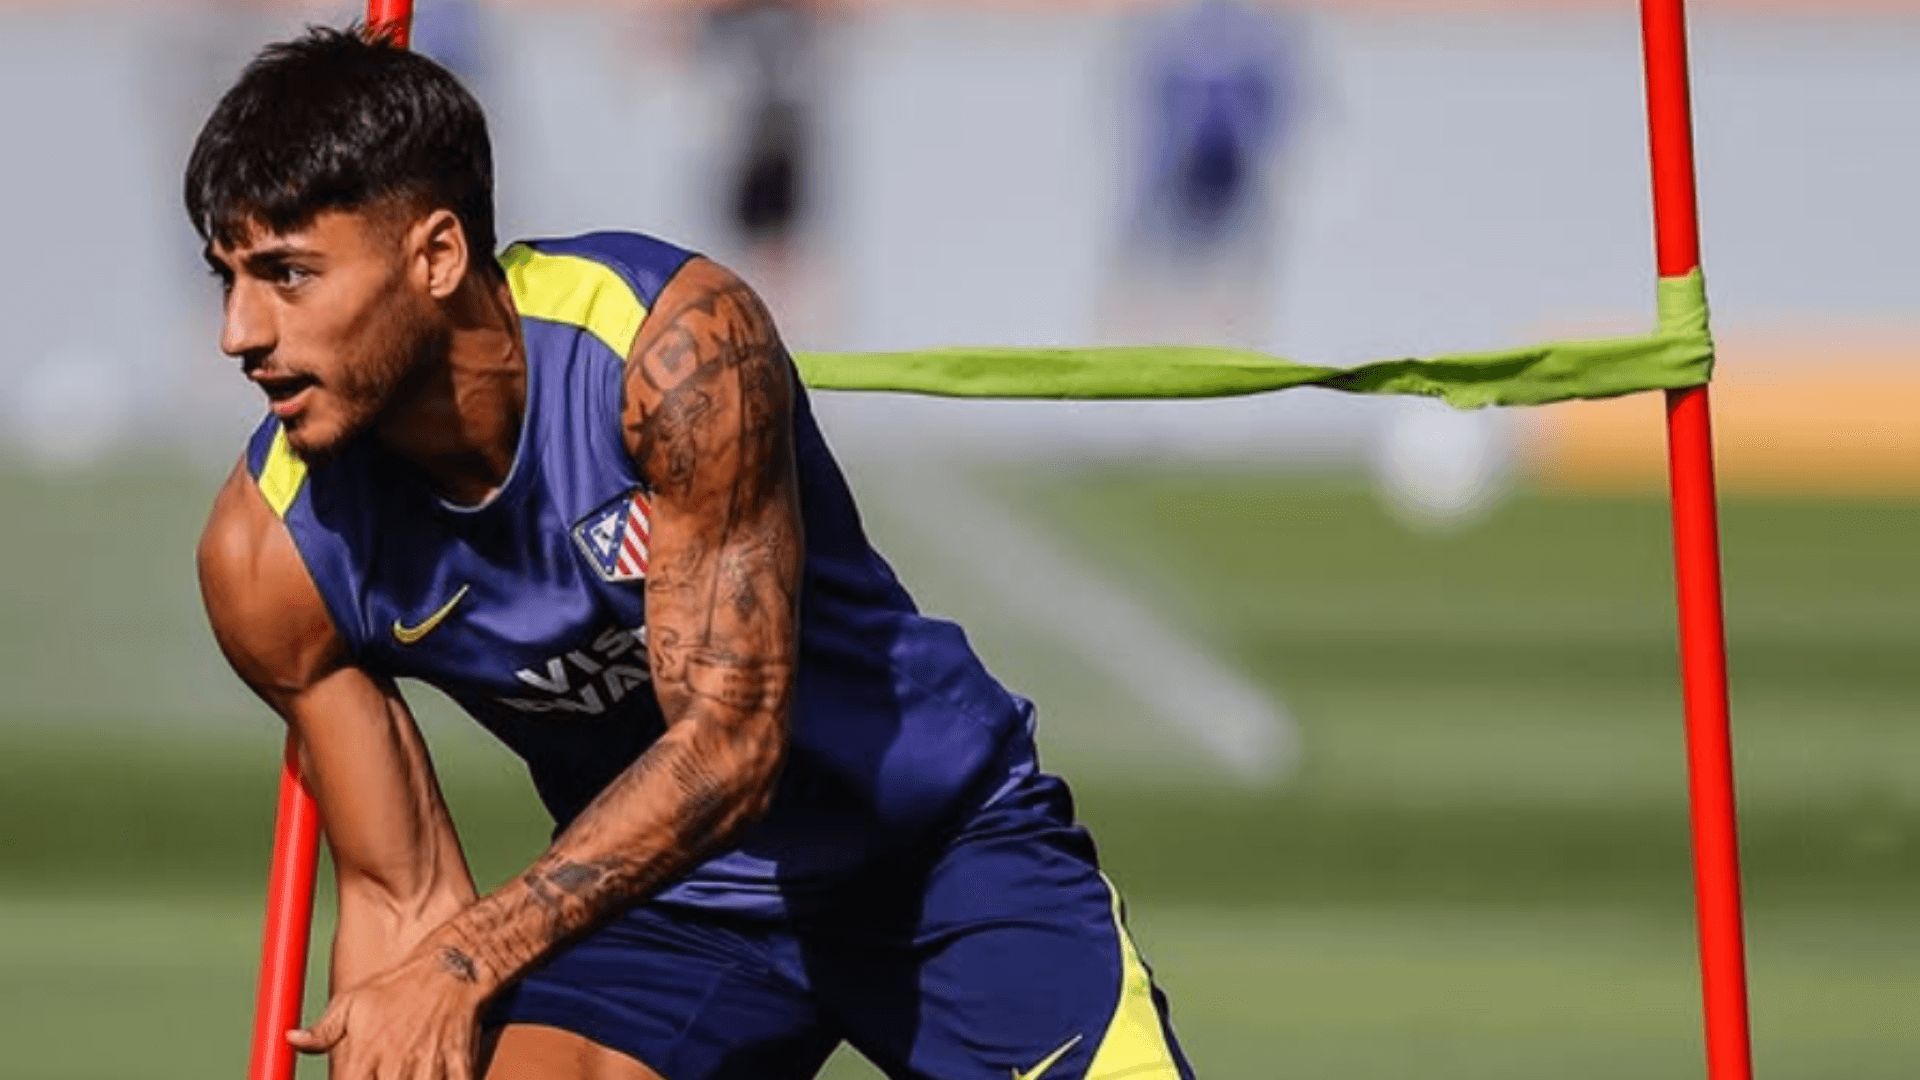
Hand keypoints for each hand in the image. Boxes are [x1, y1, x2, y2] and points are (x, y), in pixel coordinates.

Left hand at [288, 944, 489, 1079]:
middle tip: (383, 1073)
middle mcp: (396, 1066)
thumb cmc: (398, 987)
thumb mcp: (353, 1002)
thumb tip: (291, 1040)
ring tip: (407, 1070)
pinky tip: (432, 1070)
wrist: (453, 969)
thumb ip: (322, 1031)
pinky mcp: (461, 1068)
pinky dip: (443, 1079)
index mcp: (364, 1055)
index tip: (353, 1079)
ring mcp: (430, 1068)